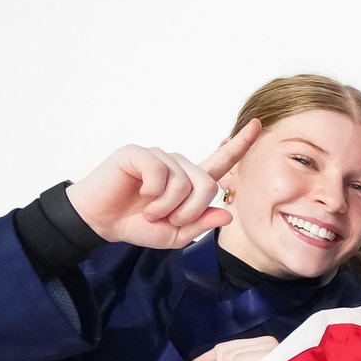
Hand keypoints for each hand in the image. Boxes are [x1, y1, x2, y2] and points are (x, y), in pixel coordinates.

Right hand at [67, 120, 260, 249]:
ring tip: (150, 210)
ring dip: (169, 206)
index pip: (221, 162)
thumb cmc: (136, 224)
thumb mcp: (175, 235)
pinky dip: (154, 193)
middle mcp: (178, 165)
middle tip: (168, 219)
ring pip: (185, 182)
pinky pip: (161, 173)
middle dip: (191, 211)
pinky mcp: (139, 154)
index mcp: (190, 182)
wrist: (102, 222)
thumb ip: (201, 225)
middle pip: (208, 184)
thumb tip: (226, 213)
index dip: (240, 145)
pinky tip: (141, 195)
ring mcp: (159, 157)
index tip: (258, 126)